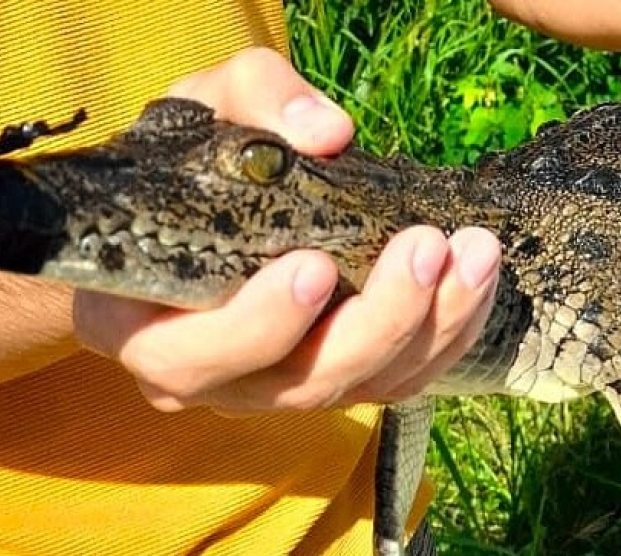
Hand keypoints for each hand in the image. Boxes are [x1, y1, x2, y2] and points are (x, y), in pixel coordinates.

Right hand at [74, 48, 501, 412]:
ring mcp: (276, 389)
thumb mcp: (204, 106)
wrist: (207, 198)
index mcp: (143, 325)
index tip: (315, 265)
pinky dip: (446, 335)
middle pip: (296, 383)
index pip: (188, 356)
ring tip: (475, 252)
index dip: (256, 325)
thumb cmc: (190, 158)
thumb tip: (328, 132)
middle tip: (423, 248)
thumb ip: (255, 101)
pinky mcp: (336, 382)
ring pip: (360, 387)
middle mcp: (209, 377)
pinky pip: (399, 381)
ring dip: (428, 328)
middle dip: (373, 323)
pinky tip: (476, 277)